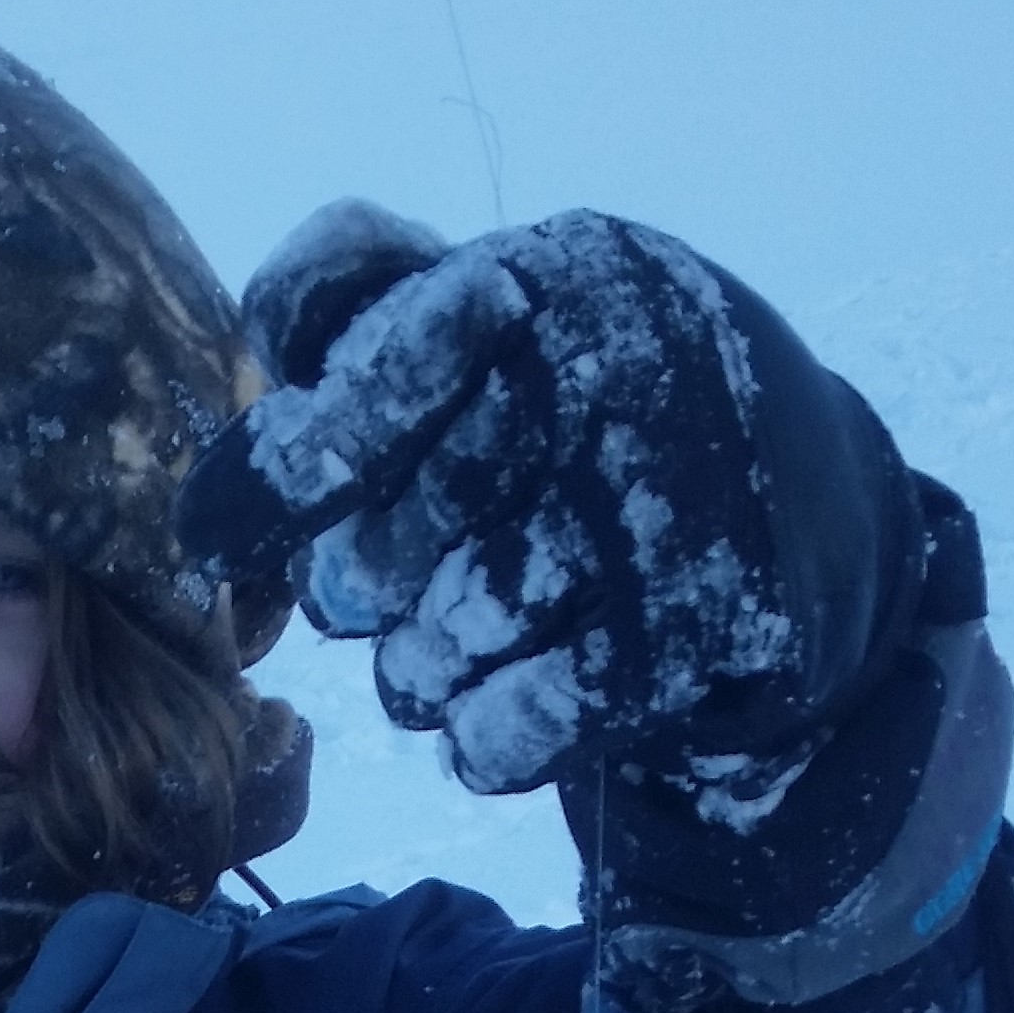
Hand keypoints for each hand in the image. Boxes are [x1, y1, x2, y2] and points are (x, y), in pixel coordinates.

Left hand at [179, 204, 928, 802]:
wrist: (798, 505)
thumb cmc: (587, 400)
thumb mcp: (492, 309)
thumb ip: (354, 308)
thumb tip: (255, 386)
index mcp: (540, 279)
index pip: (363, 378)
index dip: (274, 477)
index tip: (215, 539)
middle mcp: (608, 375)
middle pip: (372, 553)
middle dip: (365, 588)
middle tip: (403, 577)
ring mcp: (660, 509)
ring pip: (436, 652)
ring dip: (428, 665)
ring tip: (476, 627)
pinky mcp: (700, 632)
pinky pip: (513, 730)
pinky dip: (490, 734)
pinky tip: (518, 695)